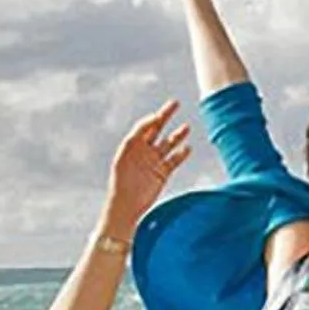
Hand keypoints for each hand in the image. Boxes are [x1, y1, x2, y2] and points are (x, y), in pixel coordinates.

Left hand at [103, 101, 190, 228]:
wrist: (125, 206)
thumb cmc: (120, 182)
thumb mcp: (124, 157)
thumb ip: (135, 140)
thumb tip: (143, 131)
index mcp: (132, 145)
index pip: (144, 126)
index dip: (152, 118)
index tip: (159, 114)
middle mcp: (144, 150)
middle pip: (157, 129)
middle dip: (165, 116)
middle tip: (175, 103)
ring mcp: (154, 161)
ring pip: (168, 144)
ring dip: (177, 135)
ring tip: (187, 127)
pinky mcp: (162, 173)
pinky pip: (174, 160)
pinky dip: (181, 154)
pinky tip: (188, 148)